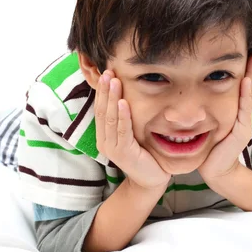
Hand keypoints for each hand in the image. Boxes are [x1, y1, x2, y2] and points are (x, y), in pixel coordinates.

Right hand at [95, 70, 170, 189]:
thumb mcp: (132, 134)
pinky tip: (123, 102)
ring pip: (110, 118)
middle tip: (108, 71)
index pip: (100, 110)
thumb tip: (125, 96)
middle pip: (102, 111)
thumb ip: (125, 120)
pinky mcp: (124, 153)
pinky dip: (122, 115)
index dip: (102, 91)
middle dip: (105, 90)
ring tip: (114, 81)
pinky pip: (122, 130)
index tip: (106, 74)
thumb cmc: (144, 155)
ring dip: (112, 97)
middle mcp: (104, 142)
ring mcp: (112, 148)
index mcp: (104, 137)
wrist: (151, 180)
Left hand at [198, 53, 251, 179]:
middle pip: (247, 88)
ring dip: (251, 76)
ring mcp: (242, 123)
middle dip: (251, 68)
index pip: (239, 87)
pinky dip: (245, 95)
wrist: (214, 170)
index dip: (242, 70)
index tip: (244, 51)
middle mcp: (241, 115)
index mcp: (233, 112)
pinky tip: (245, 81)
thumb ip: (205, 109)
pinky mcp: (240, 132)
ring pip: (247, 95)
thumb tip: (193, 89)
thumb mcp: (207, 123)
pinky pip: (243, 110)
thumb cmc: (208, 146)